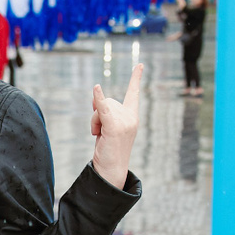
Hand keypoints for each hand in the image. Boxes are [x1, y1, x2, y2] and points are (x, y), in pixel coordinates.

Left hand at [90, 63, 140, 188]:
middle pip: (108, 101)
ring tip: (98, 136)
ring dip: (94, 121)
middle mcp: (131, 117)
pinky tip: (96, 88)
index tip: (140, 64)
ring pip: (101, 107)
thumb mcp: (107, 127)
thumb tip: (96, 92)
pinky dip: (98, 98)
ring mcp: (124, 122)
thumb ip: (103, 110)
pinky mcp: (114, 127)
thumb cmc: (109, 150)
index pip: (133, 93)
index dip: (136, 78)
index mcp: (132, 116)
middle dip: (98, 115)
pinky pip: (103, 109)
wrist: (112, 170)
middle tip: (99, 133)